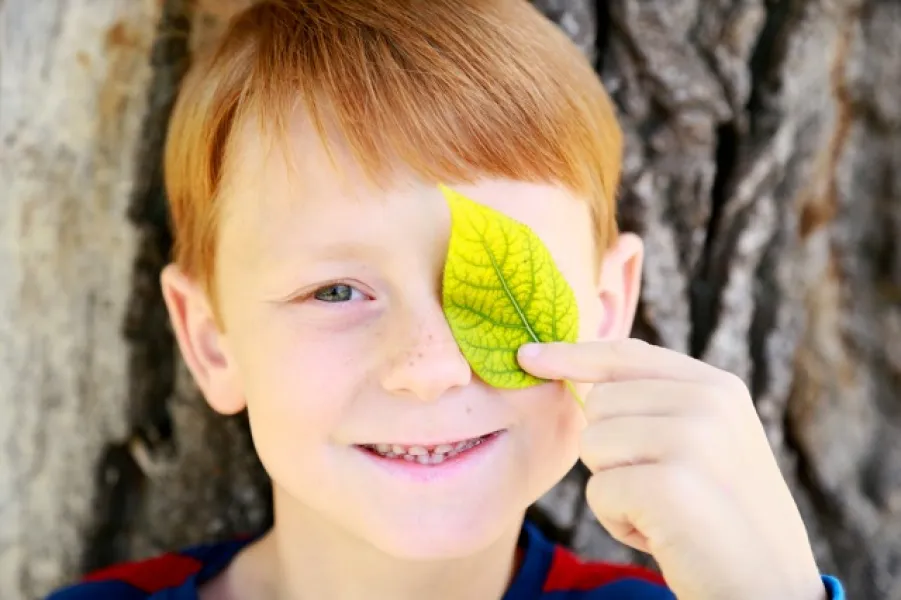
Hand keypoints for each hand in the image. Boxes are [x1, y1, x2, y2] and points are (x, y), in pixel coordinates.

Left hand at [517, 338, 825, 599]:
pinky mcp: (670, 483)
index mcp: (717, 386)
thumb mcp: (706, 445)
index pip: (626, 355)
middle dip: (611, 452)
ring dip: (614, 488)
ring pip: (593, 444)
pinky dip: (617, 521)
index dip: (571, 354)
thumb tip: (580, 379)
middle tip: (662, 488)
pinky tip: (662, 535)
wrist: (770, 591)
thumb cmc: (724, 520)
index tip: (529, 356)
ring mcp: (693, 439)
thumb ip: (657, 405)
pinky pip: (597, 490)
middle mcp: (708, 401)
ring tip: (664, 511)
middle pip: (599, 403)